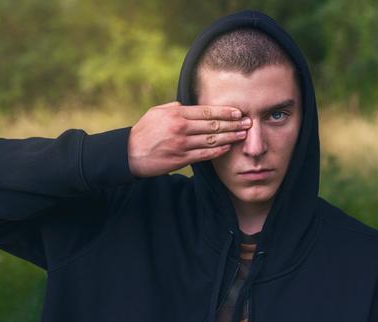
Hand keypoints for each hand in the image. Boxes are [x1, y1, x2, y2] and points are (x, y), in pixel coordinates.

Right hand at [128, 101, 251, 177]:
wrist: (129, 153)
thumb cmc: (144, 131)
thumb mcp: (156, 112)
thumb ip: (175, 107)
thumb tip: (189, 105)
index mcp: (176, 114)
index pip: (207, 111)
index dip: (225, 112)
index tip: (238, 112)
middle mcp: (181, 128)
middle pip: (213, 125)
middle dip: (233, 124)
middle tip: (248, 122)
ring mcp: (181, 145)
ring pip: (212, 140)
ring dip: (230, 137)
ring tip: (243, 135)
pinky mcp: (180, 159)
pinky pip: (204, 154)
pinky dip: (218, 151)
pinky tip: (228, 147)